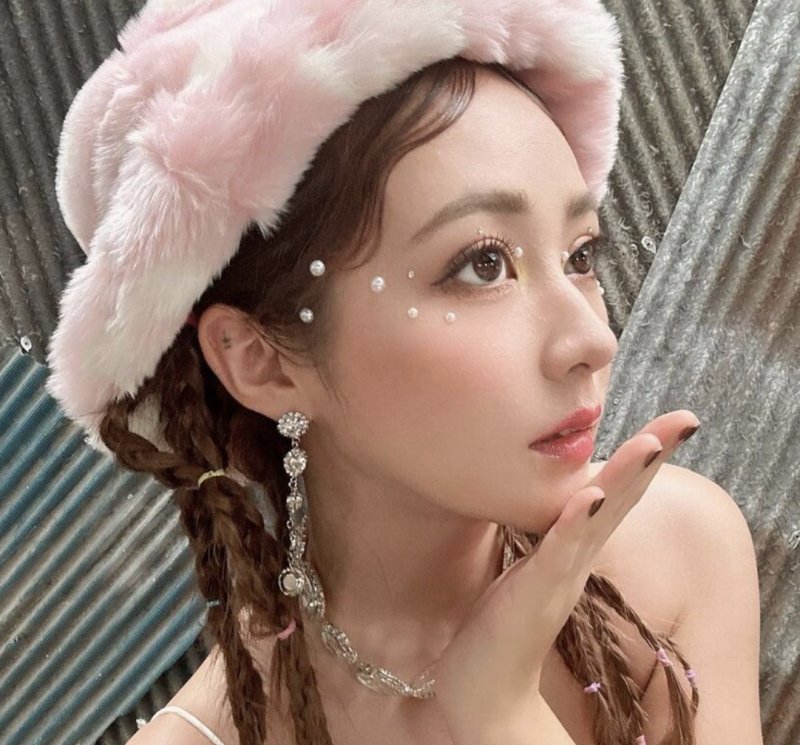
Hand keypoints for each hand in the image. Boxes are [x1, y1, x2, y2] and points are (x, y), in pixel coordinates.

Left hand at [434, 409, 700, 738]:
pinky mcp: (535, 592)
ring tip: (649, 444)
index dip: (638, 460)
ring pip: (597, 520)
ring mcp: (559, 576)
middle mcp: (576, 560)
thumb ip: (544, 541)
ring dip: (624, 481)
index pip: (613, 494)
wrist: (487, 691)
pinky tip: (591, 496)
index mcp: (572, 549)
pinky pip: (559, 552)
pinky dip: (575, 523)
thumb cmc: (501, 625)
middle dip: (650, 457)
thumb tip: (547, 506)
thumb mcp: (526, 570)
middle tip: (684, 419)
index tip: (667, 423)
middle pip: (621, 499)